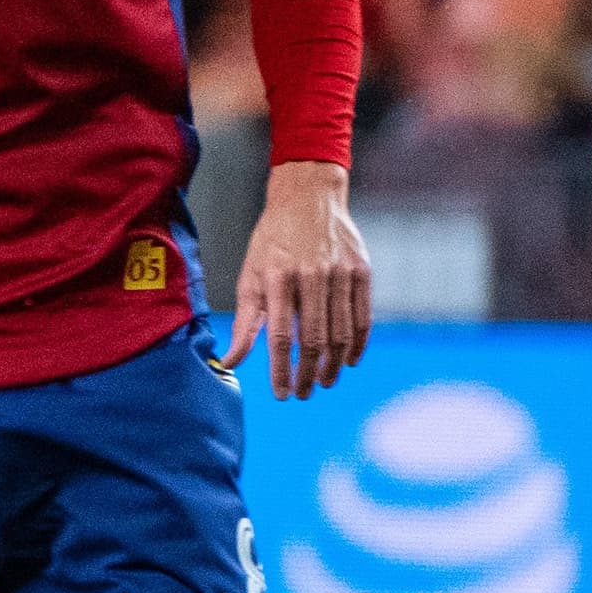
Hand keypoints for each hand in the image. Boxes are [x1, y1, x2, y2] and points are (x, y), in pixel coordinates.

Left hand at [216, 162, 369, 399]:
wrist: (308, 197)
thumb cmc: (273, 241)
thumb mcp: (251, 275)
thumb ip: (244, 322)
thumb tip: (229, 362)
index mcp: (278, 277)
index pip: (281, 336)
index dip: (281, 370)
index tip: (281, 394)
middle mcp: (311, 275)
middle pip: (313, 339)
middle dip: (307, 373)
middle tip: (303, 393)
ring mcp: (340, 273)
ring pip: (340, 333)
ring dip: (333, 365)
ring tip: (323, 382)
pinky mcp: (361, 271)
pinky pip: (362, 317)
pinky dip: (357, 344)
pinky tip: (349, 361)